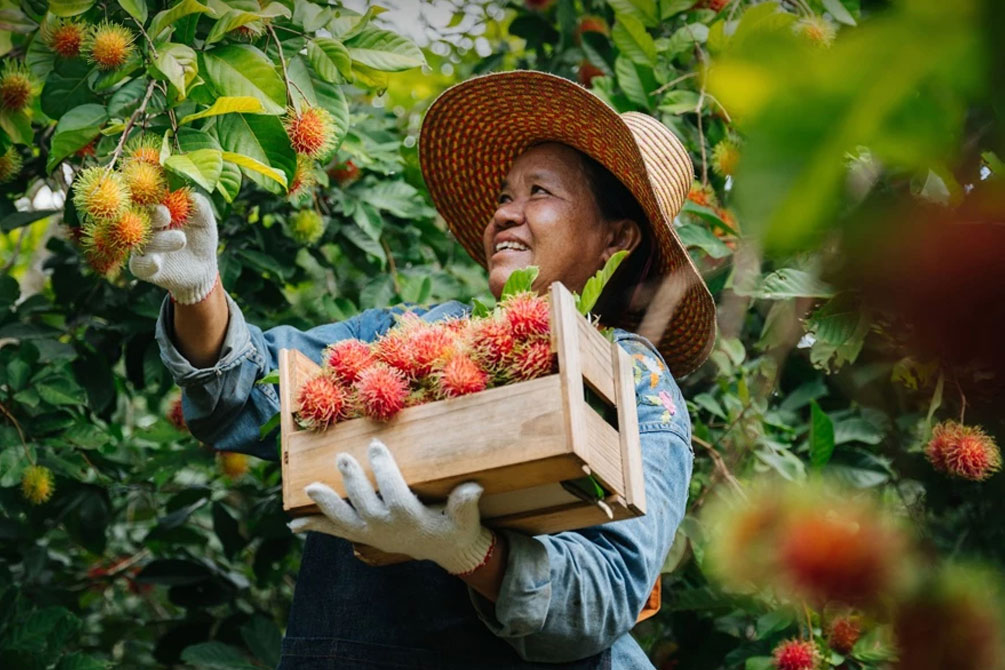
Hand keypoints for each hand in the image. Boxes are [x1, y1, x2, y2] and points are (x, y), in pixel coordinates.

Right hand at [129, 192, 218, 304]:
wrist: (203, 267)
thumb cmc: (200, 236)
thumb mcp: (204, 220)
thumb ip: (199, 205)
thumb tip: (190, 195)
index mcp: (154, 208)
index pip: (147, 197)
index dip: (152, 193)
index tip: (163, 191)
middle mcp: (143, 226)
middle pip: (139, 217)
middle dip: (152, 215)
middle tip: (164, 214)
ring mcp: (142, 247)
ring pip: (142, 241)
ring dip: (160, 240)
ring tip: (182, 239)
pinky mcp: (143, 268)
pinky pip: (139, 265)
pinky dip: (146, 263)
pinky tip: (156, 263)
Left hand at [288, 439, 495, 575]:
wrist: (445, 551)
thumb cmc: (455, 527)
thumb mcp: (465, 518)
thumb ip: (465, 504)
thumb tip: (473, 489)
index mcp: (409, 519)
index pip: (393, 491)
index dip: (383, 469)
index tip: (376, 446)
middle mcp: (385, 528)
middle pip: (364, 502)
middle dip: (351, 479)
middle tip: (342, 457)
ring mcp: (370, 534)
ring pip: (343, 519)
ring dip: (325, 504)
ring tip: (309, 488)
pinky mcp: (362, 535)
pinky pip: (336, 532)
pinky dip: (316, 527)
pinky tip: (294, 524)